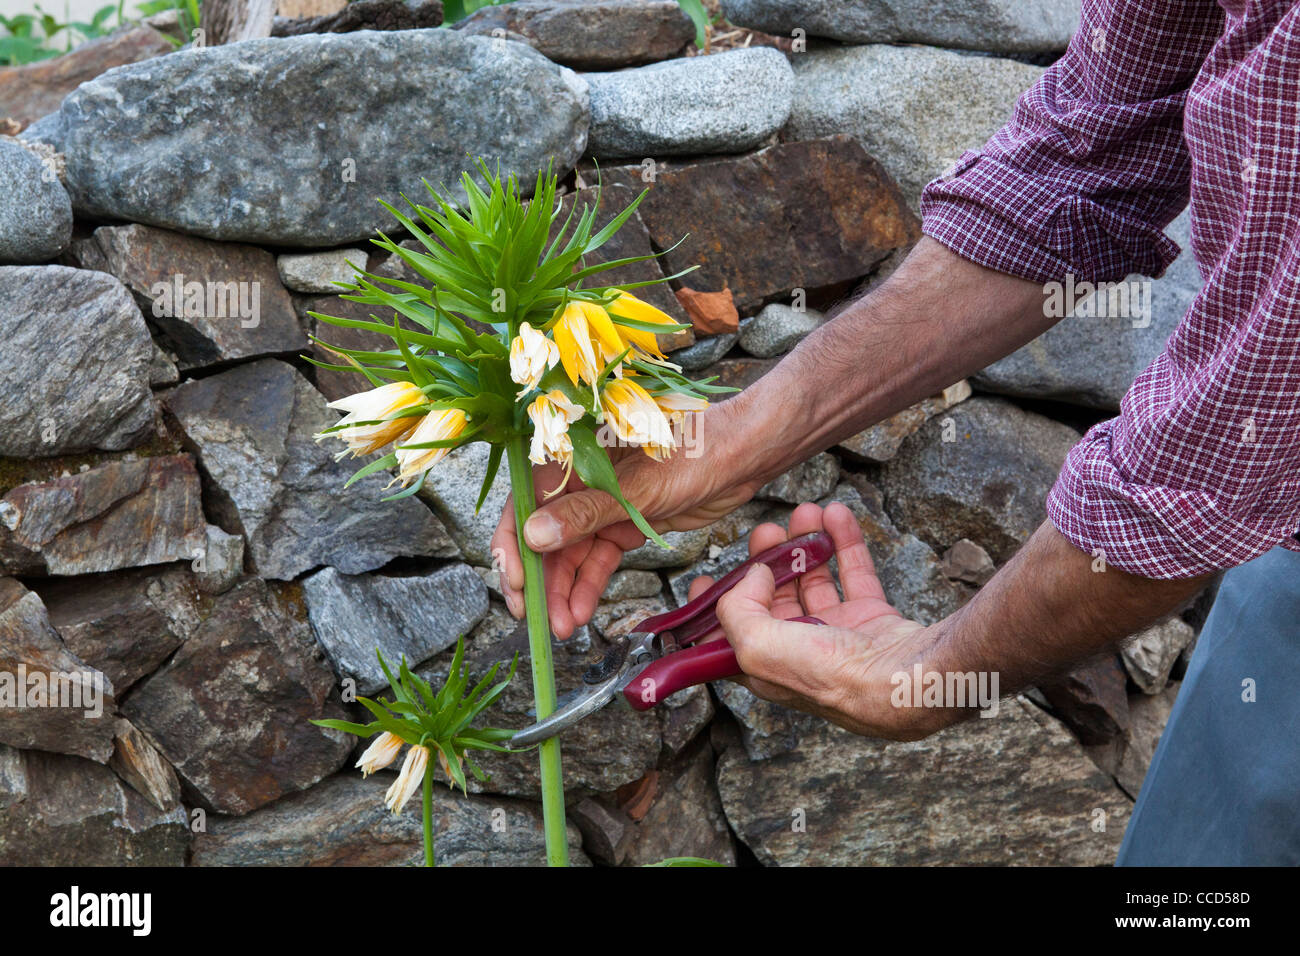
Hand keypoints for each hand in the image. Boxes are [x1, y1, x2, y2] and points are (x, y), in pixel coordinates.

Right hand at [491, 414, 762, 637]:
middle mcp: (579, 477)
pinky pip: (596, 557)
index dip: (514, 545)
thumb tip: (533, 536)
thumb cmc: (694, 450)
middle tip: (535, 618)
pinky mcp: (623, 521)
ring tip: (562, 626)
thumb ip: (584, 513)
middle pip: (542, 532)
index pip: (525, 500)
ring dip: (562, 589)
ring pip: (568, 552)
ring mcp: (601, 501)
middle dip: (538, 577)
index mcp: (571, 453)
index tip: (516, 585)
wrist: (743, 454)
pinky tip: (581, 612)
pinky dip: (588, 585)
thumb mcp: (636, 487)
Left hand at [700, 501, 949, 740]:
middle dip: (767, 562)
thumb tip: (752, 576)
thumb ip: (737, 609)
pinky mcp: (874, 620)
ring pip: (815, 582)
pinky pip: (855, 573)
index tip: (706, 578)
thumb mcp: (758, 647)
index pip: (733, 635)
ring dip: (806, 545)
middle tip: (766, 531)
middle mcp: (803, 654)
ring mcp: (841, 637)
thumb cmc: (833, 677)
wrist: (909, 680)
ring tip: (805, 513)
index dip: (717, 606)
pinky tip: (837, 515)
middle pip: (775, 600)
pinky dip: (845, 542)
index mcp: (770, 668)